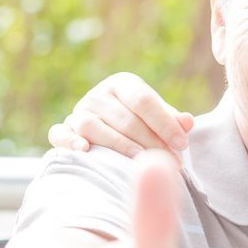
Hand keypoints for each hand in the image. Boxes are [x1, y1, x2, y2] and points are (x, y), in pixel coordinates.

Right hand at [48, 71, 194, 156]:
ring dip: (118, 144)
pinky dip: (69, 141)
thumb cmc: (141, 123)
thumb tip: (187, 122)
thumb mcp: (158, 118)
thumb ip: (172, 120)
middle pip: (124, 118)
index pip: (144, 101)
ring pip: (94, 126)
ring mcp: (79, 111)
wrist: (110, 129)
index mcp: (123, 84)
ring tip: (139, 160)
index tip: (182, 144)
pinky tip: (85, 150)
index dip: (164, 123)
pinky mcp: (64, 128)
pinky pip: (60, 133)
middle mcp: (98, 95)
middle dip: (149, 141)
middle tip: (169, 162)